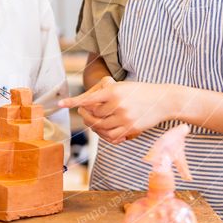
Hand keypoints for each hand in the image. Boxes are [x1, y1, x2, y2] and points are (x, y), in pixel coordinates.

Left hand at [59, 81, 174, 144]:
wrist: (163, 100)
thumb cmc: (140, 92)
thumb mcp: (123, 86)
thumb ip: (106, 93)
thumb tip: (87, 104)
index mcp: (114, 91)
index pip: (89, 98)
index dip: (73, 102)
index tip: (60, 104)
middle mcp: (118, 104)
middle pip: (93, 115)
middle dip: (86, 114)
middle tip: (83, 112)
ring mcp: (124, 118)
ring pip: (100, 126)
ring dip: (94, 125)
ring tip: (93, 120)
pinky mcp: (130, 129)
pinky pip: (111, 136)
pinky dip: (104, 134)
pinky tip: (103, 130)